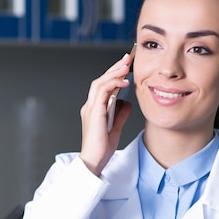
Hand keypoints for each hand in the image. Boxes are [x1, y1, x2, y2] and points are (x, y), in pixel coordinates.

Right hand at [79, 52, 132, 175]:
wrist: (94, 161)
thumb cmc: (102, 148)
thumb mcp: (116, 128)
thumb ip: (121, 114)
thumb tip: (128, 102)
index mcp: (94, 109)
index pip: (103, 86)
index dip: (114, 74)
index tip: (125, 66)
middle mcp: (90, 106)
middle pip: (100, 80)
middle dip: (114, 68)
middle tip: (127, 58)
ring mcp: (90, 108)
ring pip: (100, 83)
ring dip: (114, 72)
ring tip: (126, 65)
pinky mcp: (94, 112)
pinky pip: (102, 92)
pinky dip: (113, 84)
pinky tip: (124, 81)